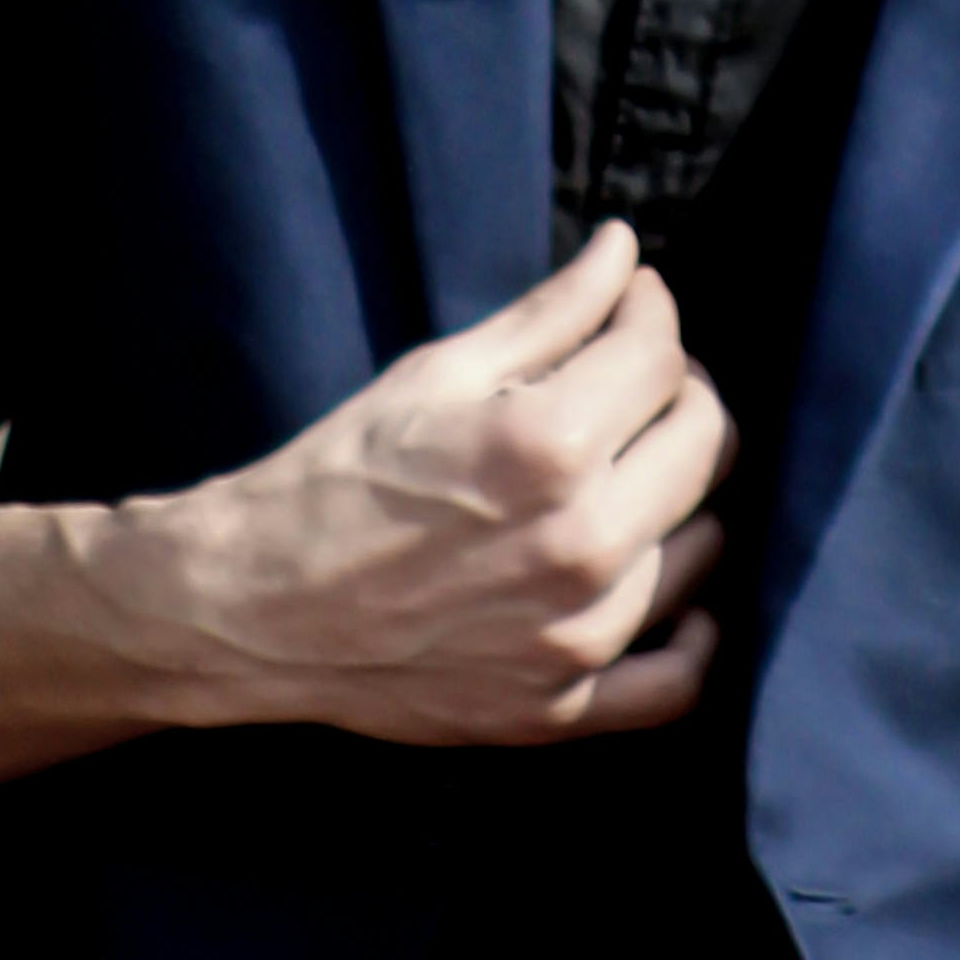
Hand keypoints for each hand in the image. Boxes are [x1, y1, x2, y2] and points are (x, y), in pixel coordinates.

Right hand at [126, 221, 732, 745]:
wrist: (253, 607)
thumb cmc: (337, 478)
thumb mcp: (435, 375)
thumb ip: (549, 314)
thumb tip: (627, 251)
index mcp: (548, 446)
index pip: (662, 358)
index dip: (653, 315)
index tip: (635, 309)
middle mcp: (580, 545)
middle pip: (706, 444)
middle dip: (683, 393)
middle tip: (640, 385)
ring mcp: (576, 637)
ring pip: (703, 547)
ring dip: (680, 502)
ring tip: (628, 481)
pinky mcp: (560, 708)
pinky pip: (678, 681)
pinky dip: (691, 637)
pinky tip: (669, 595)